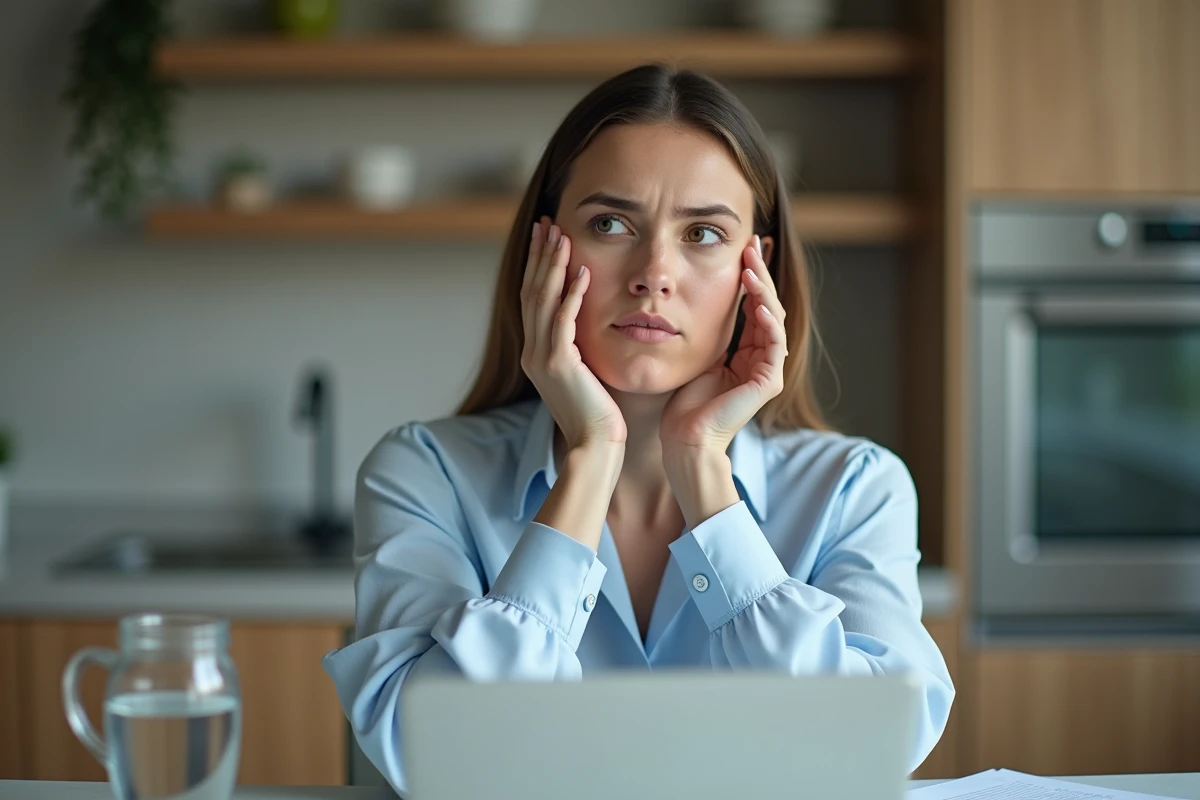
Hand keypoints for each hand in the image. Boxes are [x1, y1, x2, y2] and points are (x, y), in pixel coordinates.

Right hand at [521, 216, 626, 450]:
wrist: (594, 446)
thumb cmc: (598, 415)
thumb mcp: (583, 375)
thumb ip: (578, 348)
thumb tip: (586, 325)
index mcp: (535, 353)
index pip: (533, 299)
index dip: (538, 266)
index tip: (547, 237)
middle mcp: (532, 352)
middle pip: (532, 291)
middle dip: (540, 255)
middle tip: (547, 223)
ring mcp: (542, 358)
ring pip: (542, 300)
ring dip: (553, 265)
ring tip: (561, 235)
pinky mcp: (559, 364)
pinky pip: (563, 320)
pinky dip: (572, 293)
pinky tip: (582, 270)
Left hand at [660, 235, 786, 459]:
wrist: (685, 439)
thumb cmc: (684, 404)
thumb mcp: (696, 354)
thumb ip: (707, 330)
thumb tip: (696, 296)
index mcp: (747, 354)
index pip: (754, 306)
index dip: (751, 276)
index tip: (744, 247)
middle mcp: (762, 359)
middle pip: (768, 306)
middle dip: (760, 273)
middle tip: (753, 244)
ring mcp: (768, 370)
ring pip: (773, 319)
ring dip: (763, 290)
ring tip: (751, 267)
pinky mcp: (768, 381)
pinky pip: (774, 343)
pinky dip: (767, 320)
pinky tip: (756, 301)